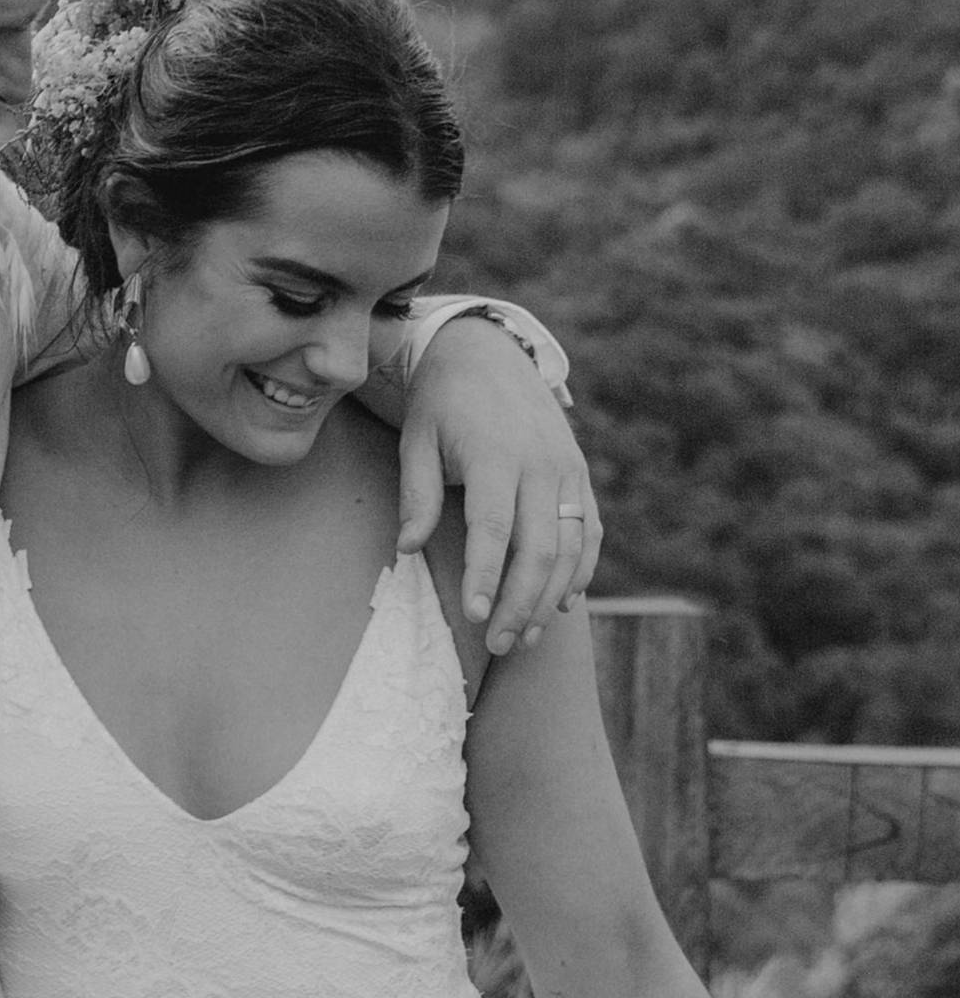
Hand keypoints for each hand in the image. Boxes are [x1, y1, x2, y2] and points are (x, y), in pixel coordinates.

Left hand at [396, 320, 600, 653]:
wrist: (488, 352)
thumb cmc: (442, 402)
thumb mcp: (416, 438)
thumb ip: (415, 494)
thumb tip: (407, 548)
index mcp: (495, 455)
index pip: (494, 528)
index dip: (487, 576)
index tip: (475, 617)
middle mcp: (540, 464)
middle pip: (539, 548)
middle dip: (520, 602)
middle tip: (499, 645)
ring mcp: (567, 469)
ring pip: (570, 546)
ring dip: (550, 598)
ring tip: (525, 637)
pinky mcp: (579, 474)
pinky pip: (589, 530)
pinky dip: (581, 570)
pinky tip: (562, 603)